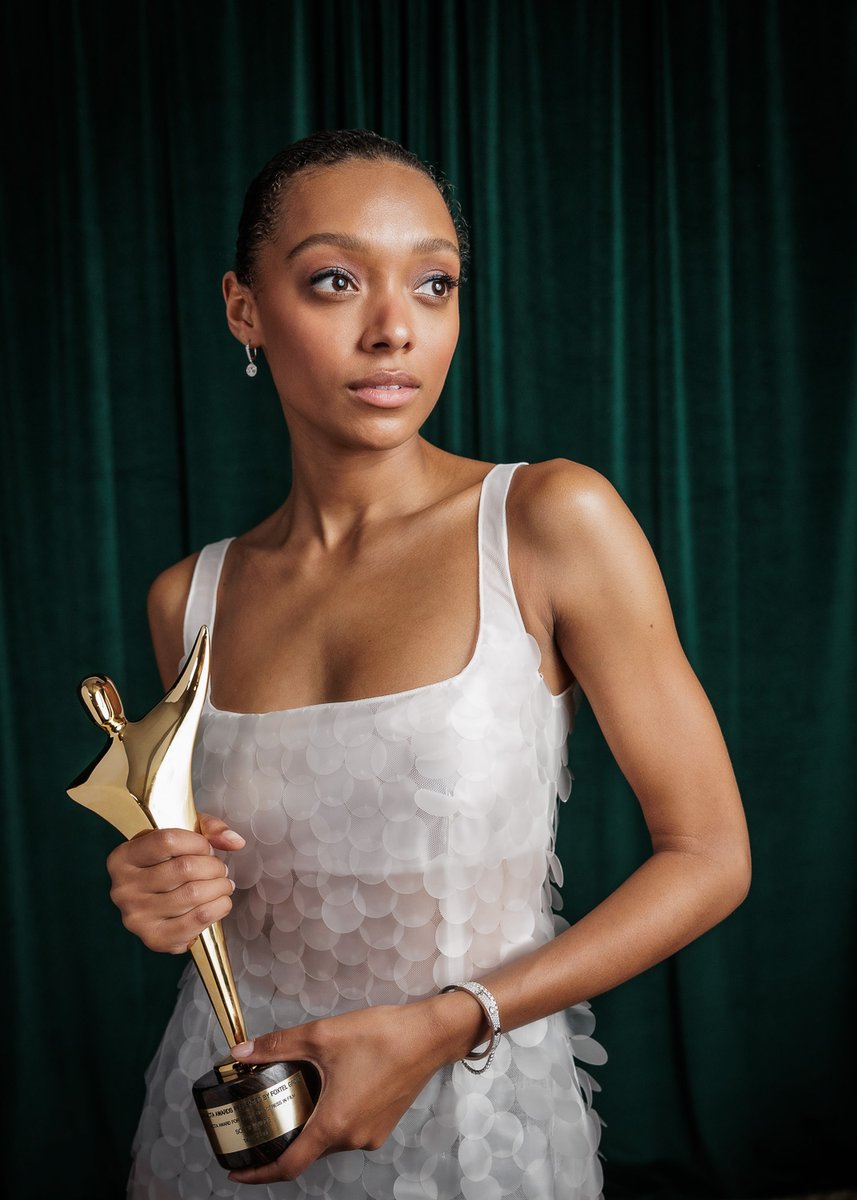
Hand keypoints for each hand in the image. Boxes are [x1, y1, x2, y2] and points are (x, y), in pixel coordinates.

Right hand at [106, 813, 244, 952]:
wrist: (152, 904)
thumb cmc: (165, 866)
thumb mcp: (179, 836)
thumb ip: (208, 829)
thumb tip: (234, 841)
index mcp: (123, 858)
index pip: (168, 841)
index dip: (198, 842)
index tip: (208, 848)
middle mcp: (124, 888)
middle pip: (184, 869)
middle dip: (214, 866)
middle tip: (220, 869)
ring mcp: (137, 916)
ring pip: (194, 894)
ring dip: (220, 887)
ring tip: (223, 884)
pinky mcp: (154, 938)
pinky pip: (197, 920)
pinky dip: (219, 908)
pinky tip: (220, 902)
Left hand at [225, 997, 467, 1185]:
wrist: (430, 1035)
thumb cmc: (382, 1036)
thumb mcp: (323, 1035)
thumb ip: (279, 1046)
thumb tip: (242, 1052)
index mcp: (334, 1124)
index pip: (288, 1165)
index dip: (258, 1173)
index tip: (236, 1171)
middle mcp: (353, 1138)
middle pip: (308, 1150)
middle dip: (283, 1137)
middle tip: (263, 1116)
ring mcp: (371, 1134)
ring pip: (328, 1138)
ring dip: (310, 1124)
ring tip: (296, 1095)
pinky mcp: (383, 1125)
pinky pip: (348, 1130)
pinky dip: (331, 1118)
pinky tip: (328, 1089)